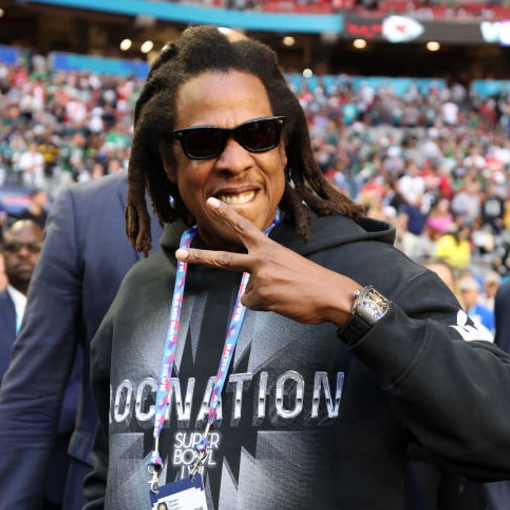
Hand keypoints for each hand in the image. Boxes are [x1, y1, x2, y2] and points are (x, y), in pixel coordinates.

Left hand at [175, 197, 359, 326]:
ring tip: (286, 294)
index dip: (225, 214)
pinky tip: (283, 302)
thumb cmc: (314, 282)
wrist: (332, 295)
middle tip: (178, 253)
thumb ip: (267, 269)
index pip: (243, 227)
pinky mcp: (262, 297)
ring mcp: (260, 278)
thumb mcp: (288, 265)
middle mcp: (261, 260)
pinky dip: (267, 307)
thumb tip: (253, 288)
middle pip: (223, 259)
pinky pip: (254, 305)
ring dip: (264, 298)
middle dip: (198, 257)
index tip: (210, 203)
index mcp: (269, 248)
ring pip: (248, 294)